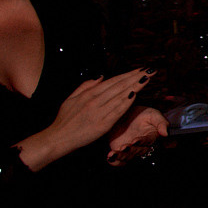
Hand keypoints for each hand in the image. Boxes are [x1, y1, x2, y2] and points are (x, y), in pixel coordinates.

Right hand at [19, 68, 149, 167]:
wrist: (58, 138)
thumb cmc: (65, 119)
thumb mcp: (71, 98)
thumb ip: (86, 86)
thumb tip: (101, 76)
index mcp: (88, 94)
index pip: (112, 81)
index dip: (127, 74)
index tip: (139, 69)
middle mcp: (94, 101)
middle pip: (119, 86)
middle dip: (135, 77)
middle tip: (149, 70)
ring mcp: (99, 112)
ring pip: (120, 96)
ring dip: (135, 86)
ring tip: (147, 78)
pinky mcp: (102, 124)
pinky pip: (117, 111)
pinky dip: (126, 102)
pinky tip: (135, 94)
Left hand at [107, 106, 168, 164]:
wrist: (125, 113)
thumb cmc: (142, 114)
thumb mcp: (153, 114)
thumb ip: (161, 122)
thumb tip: (165, 134)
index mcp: (150, 137)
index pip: (147, 141)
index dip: (142, 142)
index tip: (135, 141)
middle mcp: (141, 145)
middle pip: (137, 152)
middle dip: (130, 151)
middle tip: (124, 147)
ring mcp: (130, 149)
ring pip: (127, 157)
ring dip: (121, 157)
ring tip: (113, 154)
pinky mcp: (119, 151)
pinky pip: (118, 161)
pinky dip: (114, 161)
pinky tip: (110, 158)